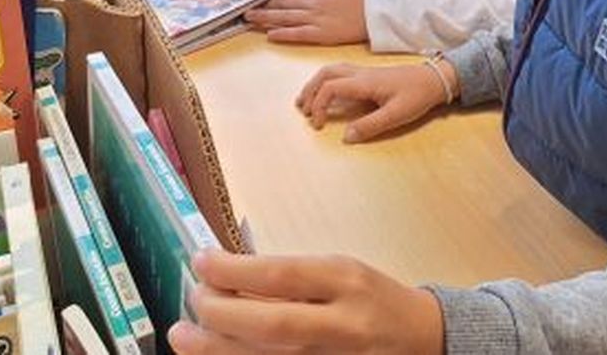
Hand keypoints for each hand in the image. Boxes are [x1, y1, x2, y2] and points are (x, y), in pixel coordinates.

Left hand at [168, 250, 443, 354]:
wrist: (422, 340)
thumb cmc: (371, 300)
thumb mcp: (339, 271)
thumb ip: (290, 276)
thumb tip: (224, 276)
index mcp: (346, 282)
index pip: (281, 275)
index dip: (233, 270)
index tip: (201, 261)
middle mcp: (342, 326)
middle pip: (271, 325)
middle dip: (221, 314)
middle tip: (193, 301)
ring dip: (218, 349)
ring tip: (184, 336)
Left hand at [243, 0, 367, 44]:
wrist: (376, 9)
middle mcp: (311, 2)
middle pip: (281, 4)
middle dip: (262, 6)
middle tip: (244, 8)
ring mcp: (315, 17)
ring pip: (284, 18)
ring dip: (265, 18)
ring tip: (249, 19)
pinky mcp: (322, 33)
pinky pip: (298, 33)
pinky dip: (283, 34)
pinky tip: (270, 35)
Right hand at [295, 59, 453, 142]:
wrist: (434, 79)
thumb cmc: (417, 95)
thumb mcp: (396, 115)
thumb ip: (370, 126)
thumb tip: (346, 137)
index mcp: (364, 82)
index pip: (330, 88)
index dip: (319, 105)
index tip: (319, 124)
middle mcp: (359, 73)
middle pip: (325, 74)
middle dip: (310, 91)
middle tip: (302, 110)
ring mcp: (363, 71)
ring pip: (330, 70)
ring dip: (315, 84)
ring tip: (307, 101)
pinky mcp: (367, 74)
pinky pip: (339, 72)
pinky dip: (326, 81)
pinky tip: (327, 93)